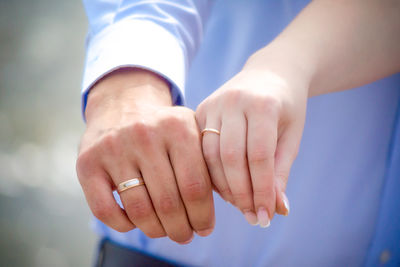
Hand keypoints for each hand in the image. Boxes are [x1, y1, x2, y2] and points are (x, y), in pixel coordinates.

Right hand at [76, 68, 214, 243]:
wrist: (122, 105)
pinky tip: (137, 222)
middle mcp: (144, 134)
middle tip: (186, 235)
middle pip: (169, 202)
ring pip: (140, 211)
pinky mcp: (87, 163)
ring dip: (157, 231)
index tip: (205, 228)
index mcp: (177, 126)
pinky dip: (125, 225)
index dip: (203, 216)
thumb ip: (207, 163)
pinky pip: (106, 211)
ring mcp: (112, 148)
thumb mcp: (190, 131)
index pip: (196, 187)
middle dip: (182, 229)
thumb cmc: (163, 128)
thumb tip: (221, 208)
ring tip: (166, 231)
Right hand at [196, 53, 307, 226]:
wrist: (268, 74)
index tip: (266, 218)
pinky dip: (210, 172)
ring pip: (209, 155)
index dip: (262, 190)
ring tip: (239, 206)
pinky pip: (199, 149)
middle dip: (241, 193)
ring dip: (224, 186)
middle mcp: (234, 101)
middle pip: (230, 157)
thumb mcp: (291, 136)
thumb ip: (281, 171)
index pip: (259, 156)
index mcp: (263, 104)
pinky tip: (223, 188)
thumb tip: (277, 210)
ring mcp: (212, 104)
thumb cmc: (286, 107)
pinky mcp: (198, 111)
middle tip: (251, 217)